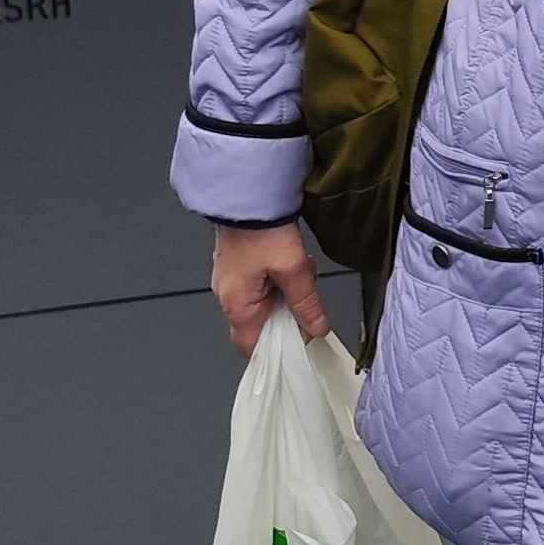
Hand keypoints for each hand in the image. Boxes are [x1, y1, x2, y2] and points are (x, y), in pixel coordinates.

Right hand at [212, 221, 331, 352]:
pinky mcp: (237, 265)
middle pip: (260, 324)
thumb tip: (316, 328)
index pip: (252, 348)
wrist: (247, 193)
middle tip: (307, 298)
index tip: (301, 344)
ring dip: (287, 294)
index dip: (277, 351)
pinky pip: (261, 284)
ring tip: (302, 271)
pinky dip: (280, 279)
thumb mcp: (293, 269)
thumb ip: (306, 302)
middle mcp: (227, 296)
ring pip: (264, 302)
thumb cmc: (261, 229)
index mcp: (236, 305)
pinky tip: (294, 262)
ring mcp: (230, 280)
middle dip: (288, 315)